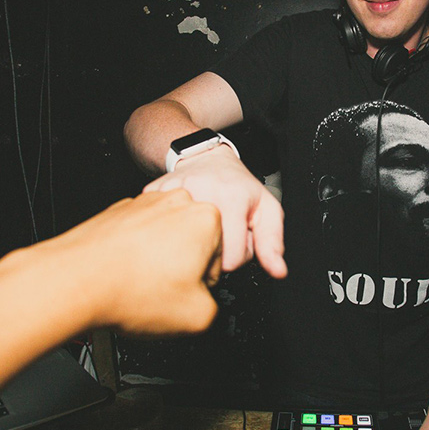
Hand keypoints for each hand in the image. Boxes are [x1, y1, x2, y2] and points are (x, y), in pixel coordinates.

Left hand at [46, 189, 223, 334]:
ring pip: (162, 241)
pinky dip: (132, 256)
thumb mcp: (198, 317)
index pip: (218, 261)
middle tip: (161, 292)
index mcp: (205, 219)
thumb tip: (205, 306)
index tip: (185, 295)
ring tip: (138, 286)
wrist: (74, 281)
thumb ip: (215, 310)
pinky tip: (122, 276)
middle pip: (191, 246)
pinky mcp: (117, 212)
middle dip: (180, 270)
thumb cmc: (130, 290)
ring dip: (155, 263)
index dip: (201, 287)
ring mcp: (143, 204)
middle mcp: (175, 203)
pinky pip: (136, 238)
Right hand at [144, 145, 286, 277]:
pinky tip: (179, 220)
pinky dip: (167, 232)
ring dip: (188, 243)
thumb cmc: (237, 187)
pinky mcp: (151, 195)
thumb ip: (273, 242)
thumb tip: (278, 271)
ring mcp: (173, 194)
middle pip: (202, 256)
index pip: (230, 261)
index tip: (234, 242)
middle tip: (216, 233)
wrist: (205, 158)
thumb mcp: (266, 209)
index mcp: (231, 199)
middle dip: (211, 252)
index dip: (235, 258)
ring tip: (198, 228)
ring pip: (177, 249)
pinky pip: (156, 233)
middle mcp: (201, 194)